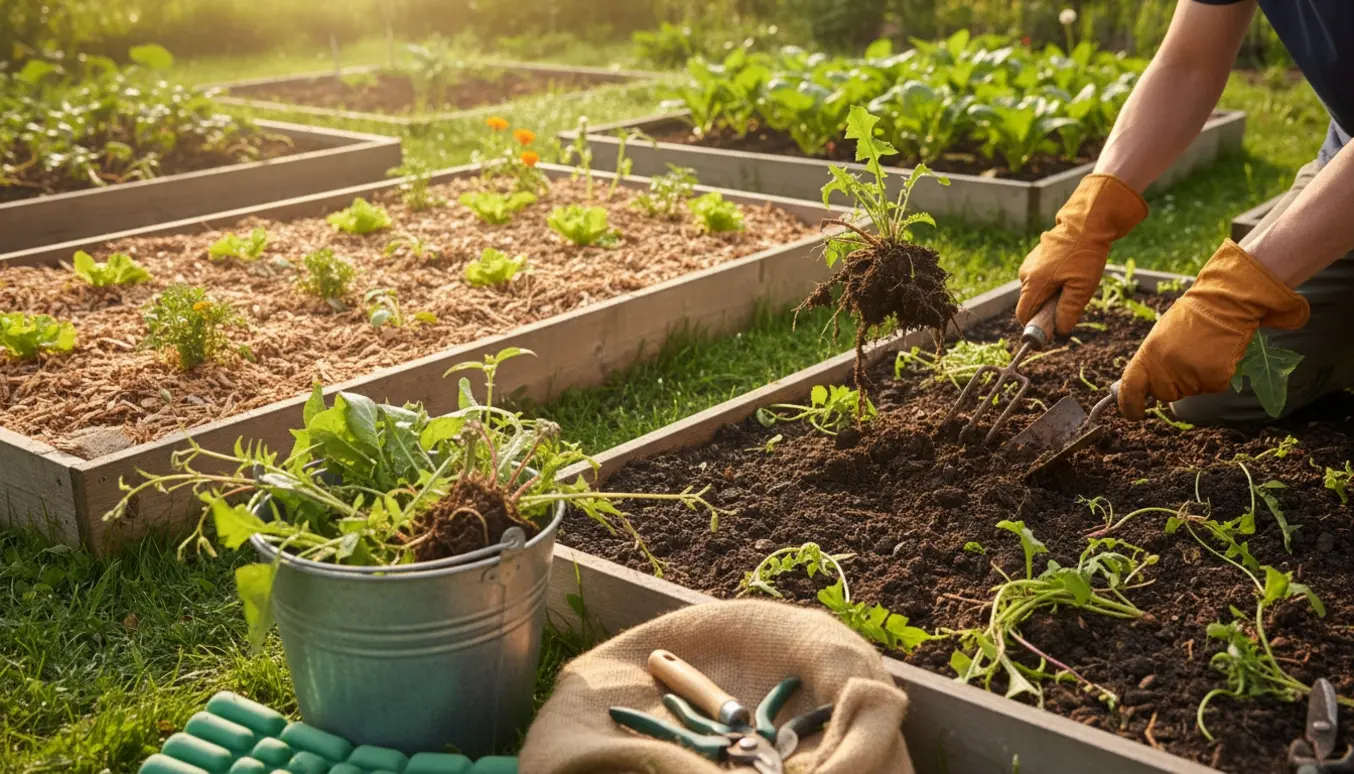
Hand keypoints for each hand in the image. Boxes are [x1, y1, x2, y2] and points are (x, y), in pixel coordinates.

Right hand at [1016, 173, 1147, 334]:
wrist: (1086, 223)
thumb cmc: (1085, 255)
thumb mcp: (1082, 288)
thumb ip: (1068, 311)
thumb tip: (1059, 330)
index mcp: (1033, 283)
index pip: (1024, 315)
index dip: (1035, 326)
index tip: (1051, 329)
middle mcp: (1026, 274)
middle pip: (1031, 303)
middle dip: (1047, 308)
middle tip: (1071, 299)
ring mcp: (1029, 264)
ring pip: (1037, 291)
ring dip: (1052, 294)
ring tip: (1073, 281)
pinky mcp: (1035, 257)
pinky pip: (1041, 278)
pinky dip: (1053, 281)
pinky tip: (1069, 271)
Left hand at [1118, 240, 1309, 418]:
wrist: (1224, 304)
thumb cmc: (1190, 318)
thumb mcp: (1159, 337)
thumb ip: (1150, 362)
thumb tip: (1141, 387)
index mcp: (1148, 355)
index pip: (1131, 388)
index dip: (1129, 405)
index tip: (1133, 413)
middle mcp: (1167, 368)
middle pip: (1164, 394)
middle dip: (1172, 384)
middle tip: (1184, 358)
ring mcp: (1191, 375)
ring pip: (1189, 392)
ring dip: (1195, 378)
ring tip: (1201, 351)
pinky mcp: (1215, 379)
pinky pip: (1211, 388)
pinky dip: (1215, 376)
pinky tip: (1216, 355)